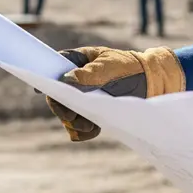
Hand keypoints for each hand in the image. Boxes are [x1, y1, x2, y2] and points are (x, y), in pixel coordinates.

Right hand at [45, 46, 184, 141]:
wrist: (154, 85)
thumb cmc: (132, 68)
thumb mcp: (112, 67)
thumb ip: (90, 73)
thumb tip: (65, 81)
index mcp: (80, 60)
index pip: (56, 65)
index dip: (44, 75)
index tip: (39, 87)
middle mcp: (77, 80)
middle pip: (56, 96)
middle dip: (62, 108)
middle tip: (72, 115)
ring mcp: (82, 99)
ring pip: (66, 115)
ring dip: (74, 122)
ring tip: (90, 124)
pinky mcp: (90, 115)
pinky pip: (77, 129)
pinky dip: (83, 131)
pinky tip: (96, 129)